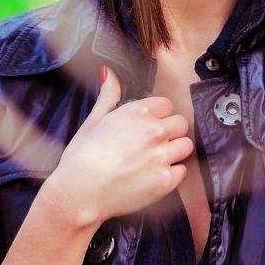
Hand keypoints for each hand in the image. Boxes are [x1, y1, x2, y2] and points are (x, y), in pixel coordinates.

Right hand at [45, 65, 192, 227]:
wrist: (79, 192)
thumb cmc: (82, 157)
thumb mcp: (94, 119)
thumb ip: (109, 94)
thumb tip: (108, 72)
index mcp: (137, 112)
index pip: (167, 104)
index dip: (158, 115)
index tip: (148, 125)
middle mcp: (154, 131)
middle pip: (181, 123)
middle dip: (170, 131)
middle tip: (154, 143)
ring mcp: (161, 156)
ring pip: (186, 145)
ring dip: (175, 151)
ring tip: (157, 159)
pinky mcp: (165, 181)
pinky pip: (182, 171)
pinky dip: (172, 174)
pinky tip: (154, 175)